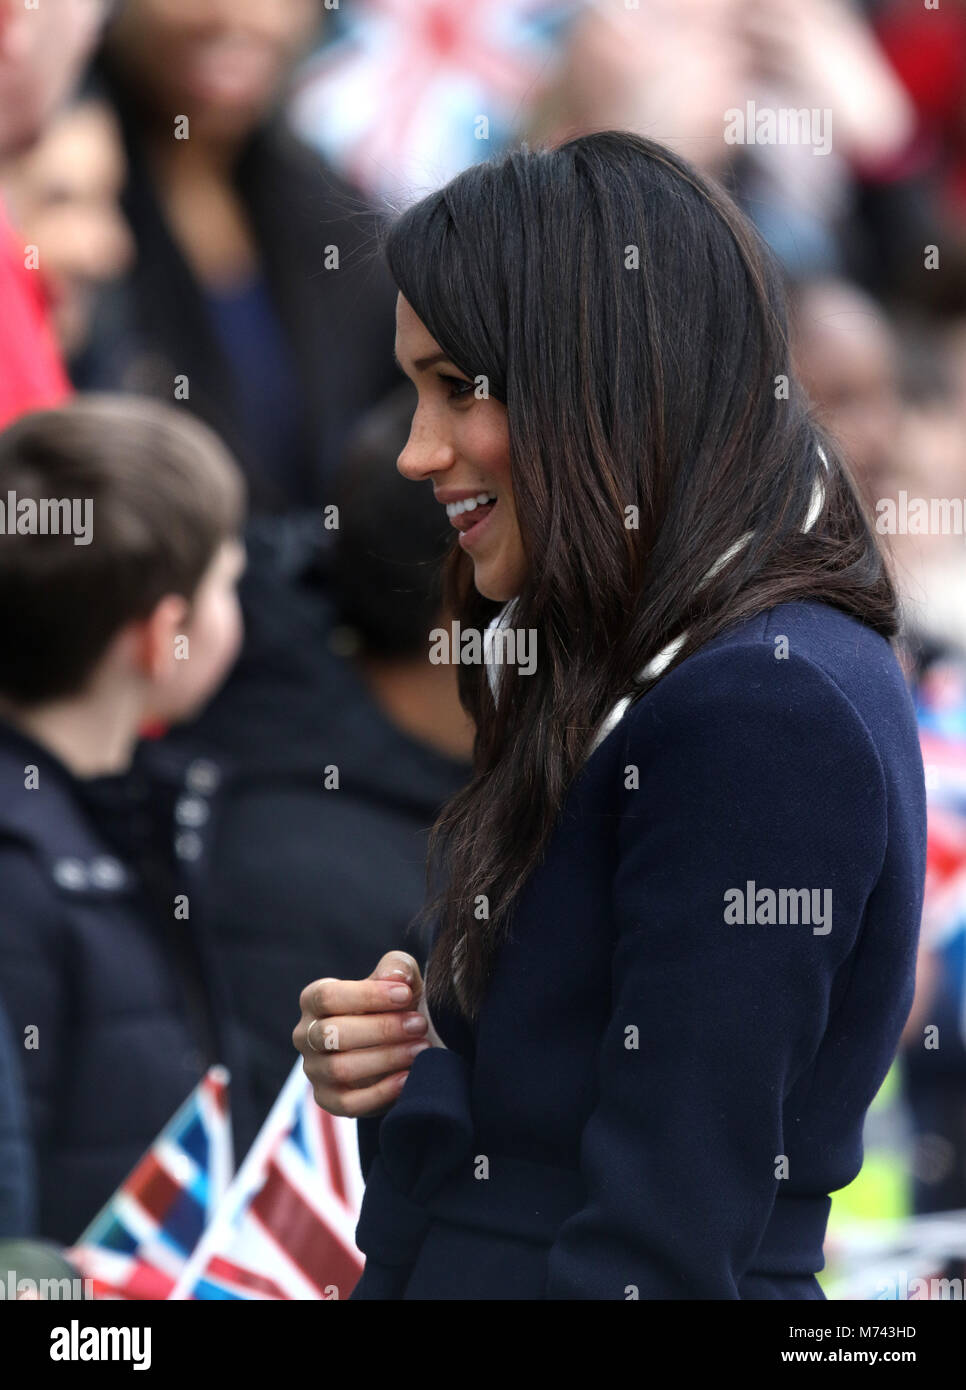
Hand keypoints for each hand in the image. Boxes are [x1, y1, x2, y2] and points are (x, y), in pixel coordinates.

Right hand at [293, 951, 435, 1117]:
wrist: (404, 1043)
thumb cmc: (396, 1005)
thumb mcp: (400, 980)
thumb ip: (397, 968)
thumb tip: (396, 976)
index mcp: (314, 1000)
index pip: (327, 996)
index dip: (368, 995)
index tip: (406, 994)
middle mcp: (306, 1035)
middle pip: (333, 1034)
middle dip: (382, 1029)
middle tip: (419, 1025)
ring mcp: (314, 1070)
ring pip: (340, 1069)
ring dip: (385, 1059)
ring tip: (420, 1049)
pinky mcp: (329, 1101)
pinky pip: (349, 1104)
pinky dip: (381, 1093)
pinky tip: (408, 1078)